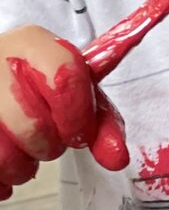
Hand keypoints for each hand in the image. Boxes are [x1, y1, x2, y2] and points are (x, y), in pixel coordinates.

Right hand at [0, 25, 127, 199]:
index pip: (65, 78)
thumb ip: (101, 124)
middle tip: (46, 139)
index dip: (77, 115)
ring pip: (3, 157)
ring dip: (20, 167)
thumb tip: (116, 159)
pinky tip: (0, 163)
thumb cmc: (38, 87)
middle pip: (32, 127)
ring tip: (21, 151)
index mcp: (31, 43)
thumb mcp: (74, 92)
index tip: (79, 131)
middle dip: (48, 146)